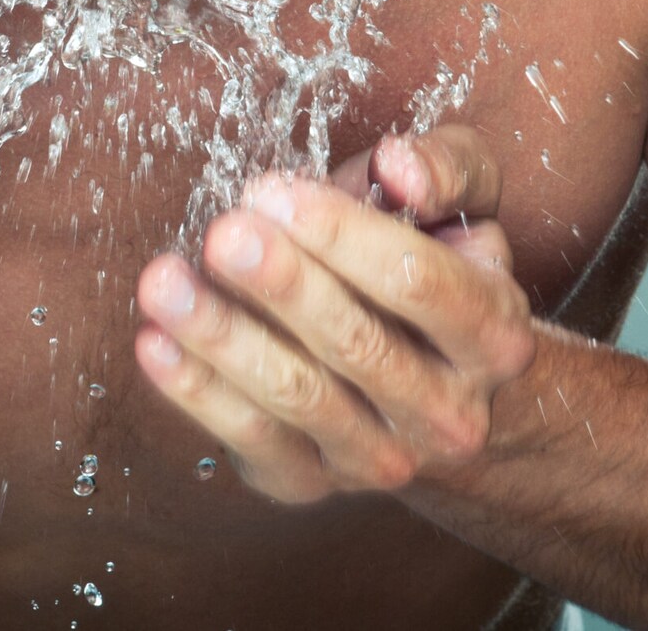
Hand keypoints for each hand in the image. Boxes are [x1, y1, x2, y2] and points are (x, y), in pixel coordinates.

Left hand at [134, 122, 533, 503]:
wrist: (442, 390)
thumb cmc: (440, 267)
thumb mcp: (467, 204)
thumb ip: (447, 168)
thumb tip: (398, 166)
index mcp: (492, 336)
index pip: (421, 282)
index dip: (343, 235)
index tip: (272, 191)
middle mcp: (448, 412)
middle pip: (359, 344)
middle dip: (284, 286)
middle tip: (224, 233)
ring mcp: (380, 457)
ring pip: (298, 397)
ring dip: (224, 337)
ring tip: (164, 281)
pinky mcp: (312, 482)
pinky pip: (251, 439)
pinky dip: (199, 393)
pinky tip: (155, 343)